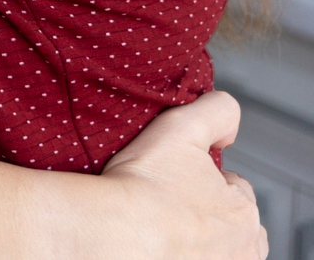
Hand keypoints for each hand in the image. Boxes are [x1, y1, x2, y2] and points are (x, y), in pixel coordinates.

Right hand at [81, 92, 265, 259]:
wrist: (113, 231)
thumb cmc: (144, 185)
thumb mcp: (182, 126)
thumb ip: (217, 111)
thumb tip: (229, 124)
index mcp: (244, 213)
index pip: (235, 189)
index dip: (205, 177)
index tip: (177, 176)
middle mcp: (240, 250)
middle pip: (230, 227)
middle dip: (207, 214)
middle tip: (167, 202)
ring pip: (213, 250)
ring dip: (195, 238)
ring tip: (159, 224)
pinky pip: (187, 258)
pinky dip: (177, 252)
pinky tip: (155, 244)